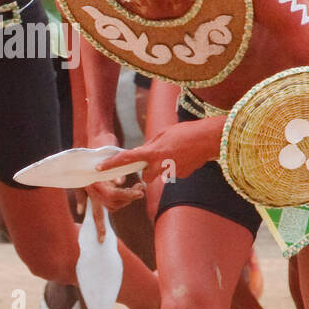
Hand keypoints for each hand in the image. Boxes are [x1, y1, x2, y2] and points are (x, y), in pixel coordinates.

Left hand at [97, 118, 219, 185]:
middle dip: (148, 172)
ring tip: (178, 153)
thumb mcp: (164, 133)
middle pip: (146, 176)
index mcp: (152, 152)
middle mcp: (160, 164)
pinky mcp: (183, 174)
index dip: (111, 164)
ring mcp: (172, 171)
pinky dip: (178, 166)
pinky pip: (176, 172)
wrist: (209, 139)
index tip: (99, 168)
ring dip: (164, 167)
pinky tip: (187, 156)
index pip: (127, 159)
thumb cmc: (187, 132)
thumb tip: (145, 152)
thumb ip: (151, 145)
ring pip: (162, 174)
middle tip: (155, 161)